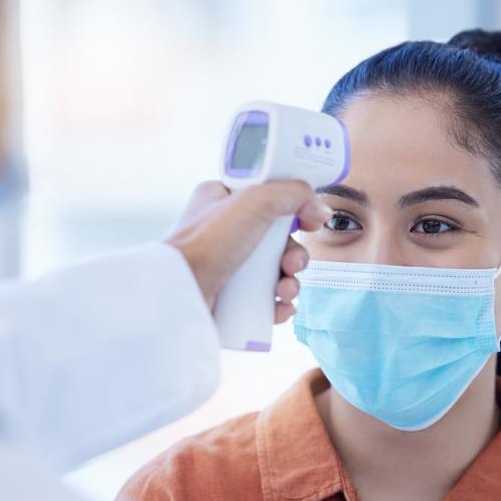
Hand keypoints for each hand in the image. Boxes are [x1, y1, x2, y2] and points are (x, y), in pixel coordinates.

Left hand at [166, 179, 331, 321]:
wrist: (180, 295)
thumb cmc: (206, 244)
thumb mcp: (255, 201)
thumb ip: (294, 194)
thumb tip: (320, 211)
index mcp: (221, 200)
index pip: (267, 197)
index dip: (292, 209)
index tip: (308, 221)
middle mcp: (223, 231)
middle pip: (277, 239)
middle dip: (294, 255)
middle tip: (292, 264)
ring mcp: (226, 266)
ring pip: (274, 271)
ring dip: (291, 281)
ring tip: (285, 290)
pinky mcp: (228, 298)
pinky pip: (265, 299)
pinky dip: (279, 304)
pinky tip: (280, 307)